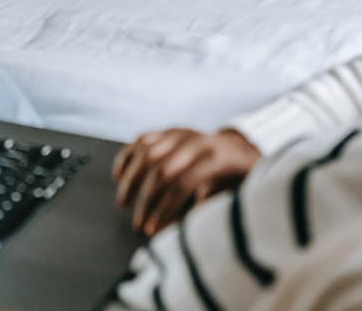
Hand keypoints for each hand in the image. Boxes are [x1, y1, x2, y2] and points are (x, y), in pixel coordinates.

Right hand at [112, 128, 260, 235]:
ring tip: (123, 203)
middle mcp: (195, 141)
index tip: (152, 230)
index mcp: (215, 157)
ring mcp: (180, 133)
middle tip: (137, 223)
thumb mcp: (235, 194)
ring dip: (131, 180)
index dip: (164, 210)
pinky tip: (119, 175)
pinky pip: (142, 140)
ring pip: (146, 153)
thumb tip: (181, 227)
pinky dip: (127, 156)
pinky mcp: (169, 131)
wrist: (242, 149)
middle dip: (145, 200)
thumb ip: (209, 208)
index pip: (182, 185)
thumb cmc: (239, 177)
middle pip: (161, 170)